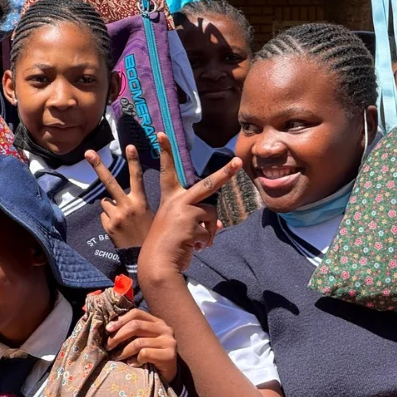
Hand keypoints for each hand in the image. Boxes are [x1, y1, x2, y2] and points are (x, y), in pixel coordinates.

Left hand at [86, 145, 153, 248]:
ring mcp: (115, 216)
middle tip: (88, 152)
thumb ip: (135, 204)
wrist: (142, 255)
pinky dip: (109, 218)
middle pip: (110, 182)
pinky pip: (104, 215)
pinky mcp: (108, 225)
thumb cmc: (150, 233)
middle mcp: (127, 206)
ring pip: (105, 201)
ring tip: (123, 218)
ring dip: (110, 206)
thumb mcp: (150, 215)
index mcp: (140, 202)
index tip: (129, 146)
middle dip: (98, 166)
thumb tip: (111, 198)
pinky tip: (118, 227)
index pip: (137, 177)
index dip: (134, 161)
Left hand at [107, 308, 177, 383]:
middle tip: (108, 346)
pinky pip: (145, 354)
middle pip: (136, 325)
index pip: (137, 313)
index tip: (108, 329)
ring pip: (138, 342)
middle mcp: (165, 329)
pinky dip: (135, 360)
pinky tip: (133, 364)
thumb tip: (109, 328)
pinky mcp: (169, 355)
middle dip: (118, 336)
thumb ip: (132, 332)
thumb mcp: (141, 341)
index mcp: (157, 322)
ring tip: (117, 358)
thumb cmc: (148, 357)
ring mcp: (169, 342)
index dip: (120, 320)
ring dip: (123, 351)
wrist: (165, 376)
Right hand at [138, 133, 240, 278]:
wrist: (158, 262)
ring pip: (212, 215)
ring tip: (192, 241)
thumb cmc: (168, 245)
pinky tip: (193, 246)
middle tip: (239, 162)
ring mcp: (186, 210)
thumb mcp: (182, 227)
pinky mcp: (193, 221)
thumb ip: (199, 220)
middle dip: (226, 173)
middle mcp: (177, 200)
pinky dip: (206, 240)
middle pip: (208, 184)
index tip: (161, 133)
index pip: (168, 171)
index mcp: (170, 198)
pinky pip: (211, 230)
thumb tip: (219, 225)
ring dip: (207, 231)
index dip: (165, 152)